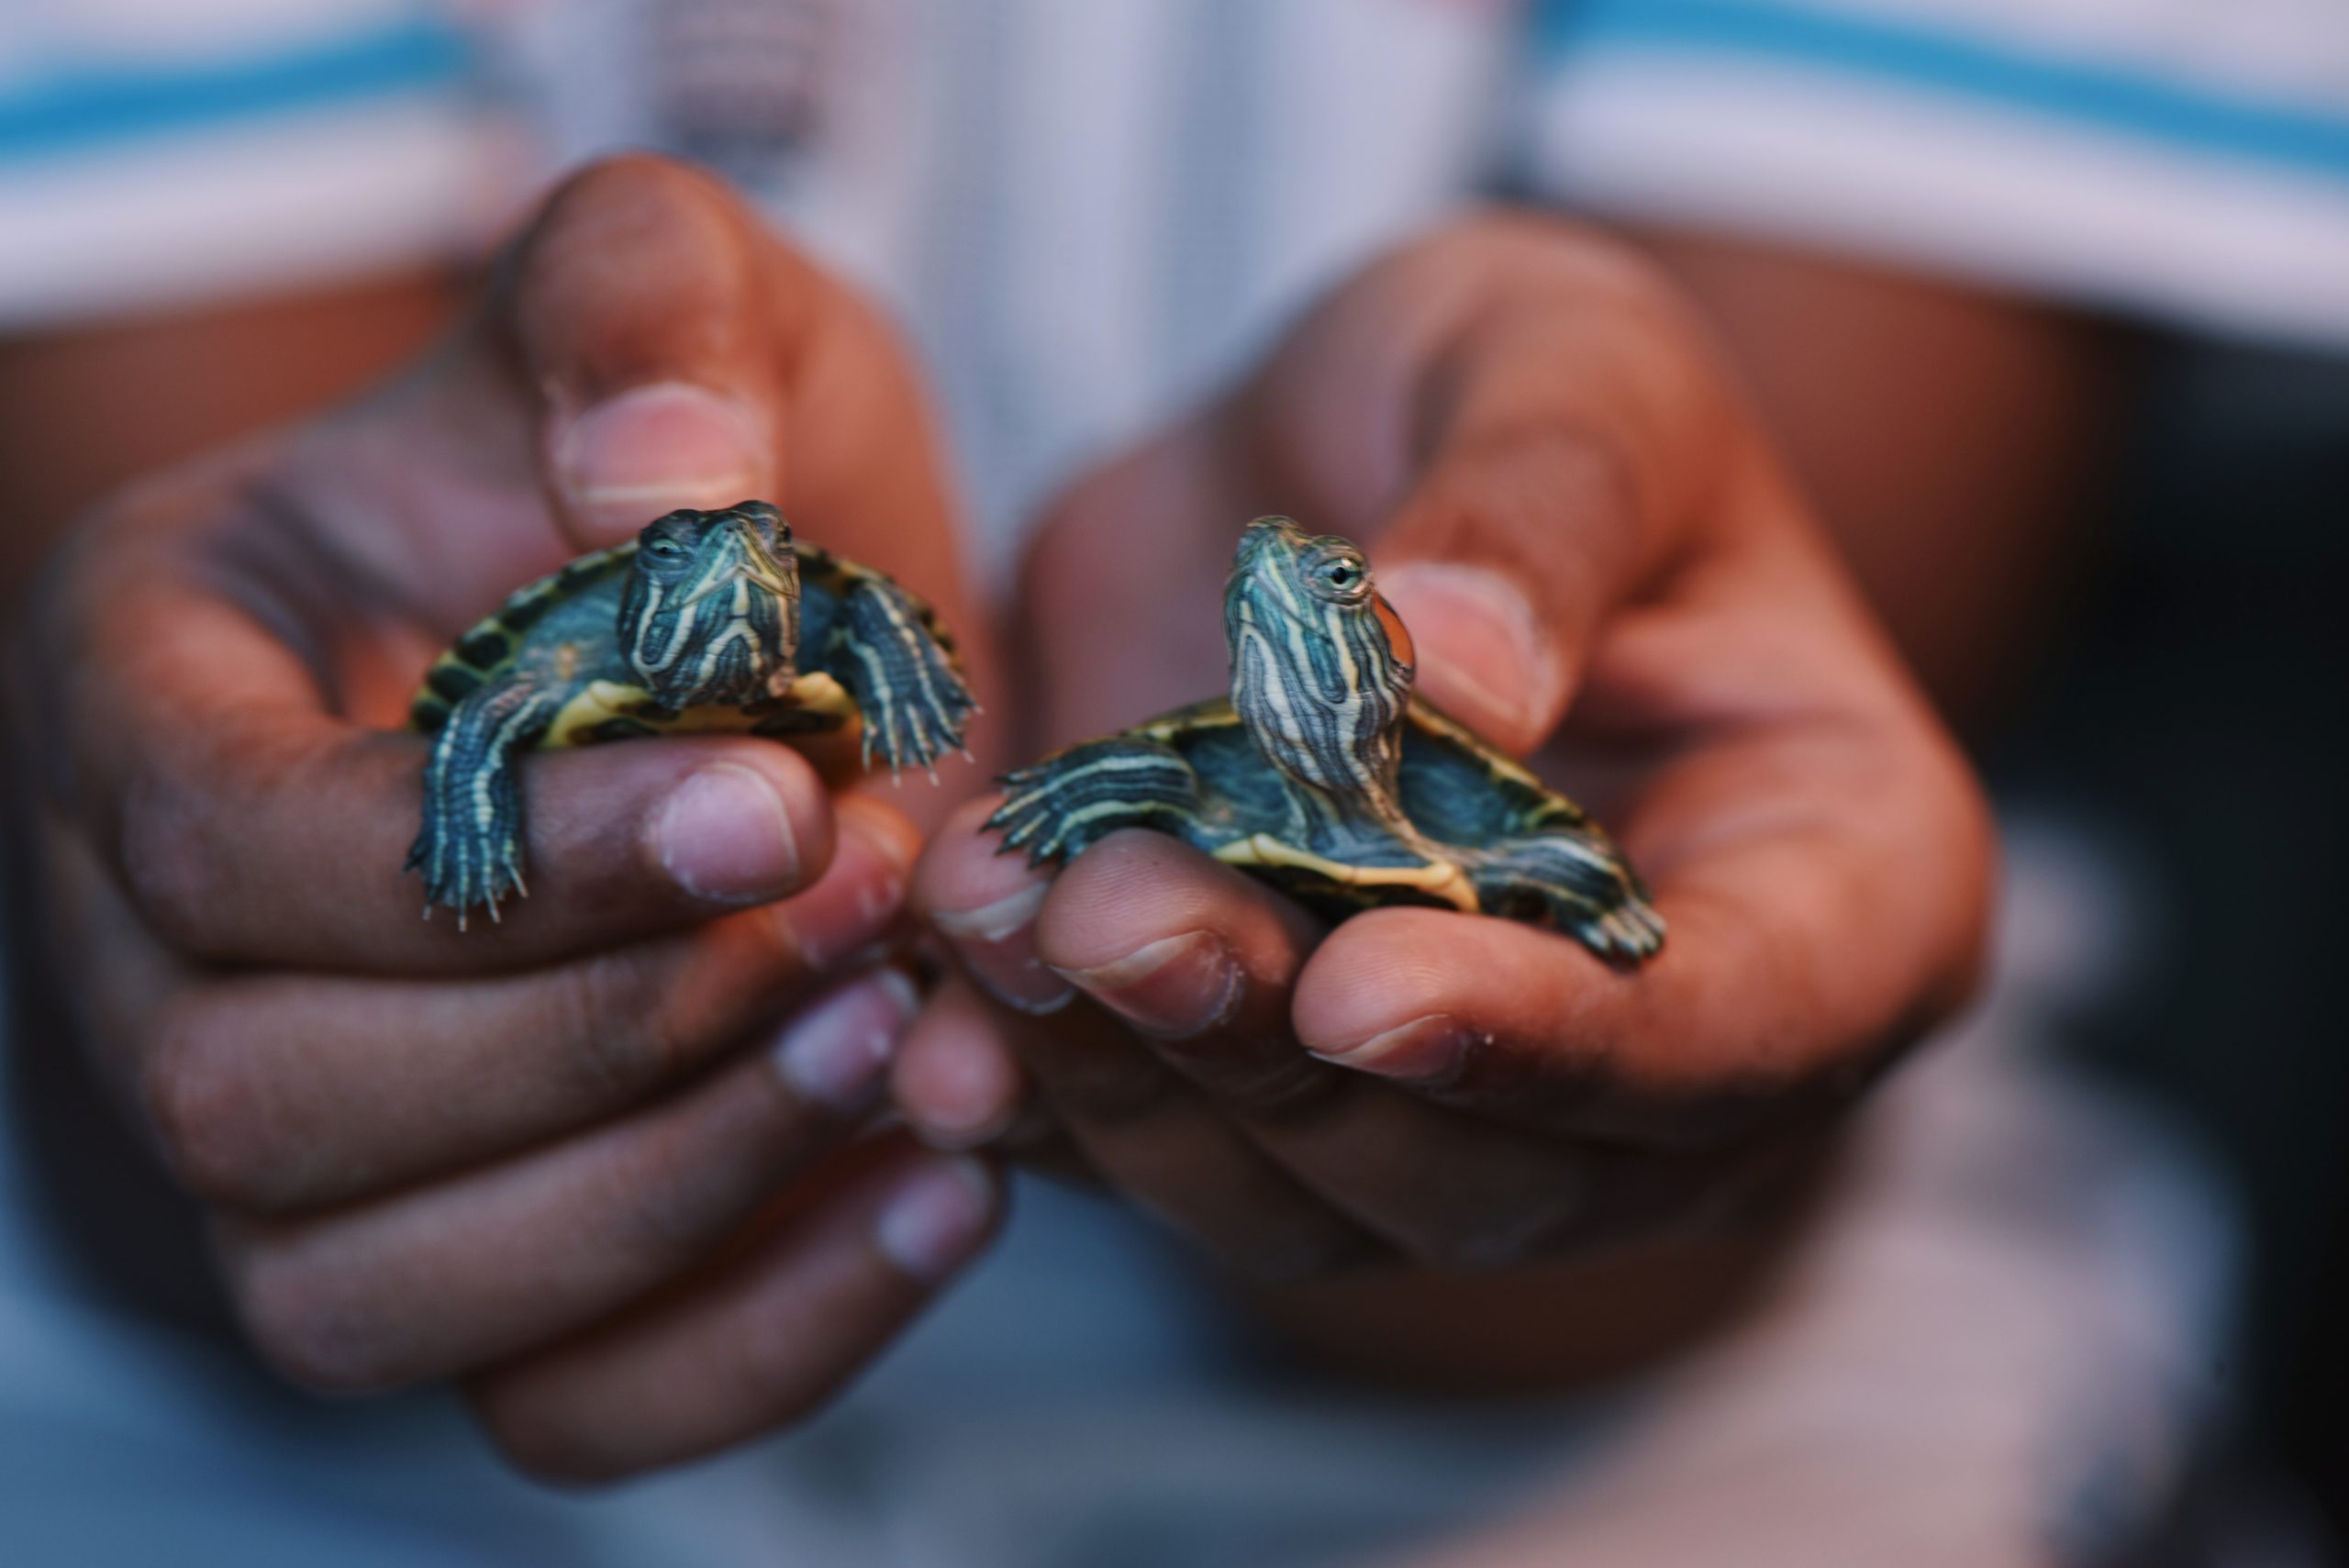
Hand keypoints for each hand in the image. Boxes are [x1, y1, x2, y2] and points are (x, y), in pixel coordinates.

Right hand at [5, 156, 1000, 1478]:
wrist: (763, 632)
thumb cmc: (681, 459)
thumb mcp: (682, 285)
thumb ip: (647, 309)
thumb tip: (656, 489)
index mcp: (154, 690)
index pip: (221, 842)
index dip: (491, 860)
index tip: (763, 796)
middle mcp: (164, 954)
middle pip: (266, 1100)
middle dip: (598, 1031)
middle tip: (856, 905)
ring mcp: (300, 1148)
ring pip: (377, 1299)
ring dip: (670, 1192)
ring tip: (904, 1045)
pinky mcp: (477, 1267)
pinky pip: (556, 1404)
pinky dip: (757, 1338)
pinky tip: (945, 1191)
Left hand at [900, 215, 1990, 1281]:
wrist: (1339, 448)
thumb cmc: (1523, 389)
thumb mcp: (1569, 362)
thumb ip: (1539, 506)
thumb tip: (1460, 686)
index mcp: (1830, 891)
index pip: (1744, 1031)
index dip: (1562, 1046)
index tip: (1373, 986)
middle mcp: (1653, 1056)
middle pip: (1490, 1159)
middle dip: (1284, 1055)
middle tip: (1116, 916)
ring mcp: (1452, 1106)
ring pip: (1301, 1191)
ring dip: (1131, 1079)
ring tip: (989, 916)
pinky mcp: (1267, 1097)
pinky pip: (1156, 1164)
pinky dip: (1041, 1107)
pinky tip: (929, 1022)